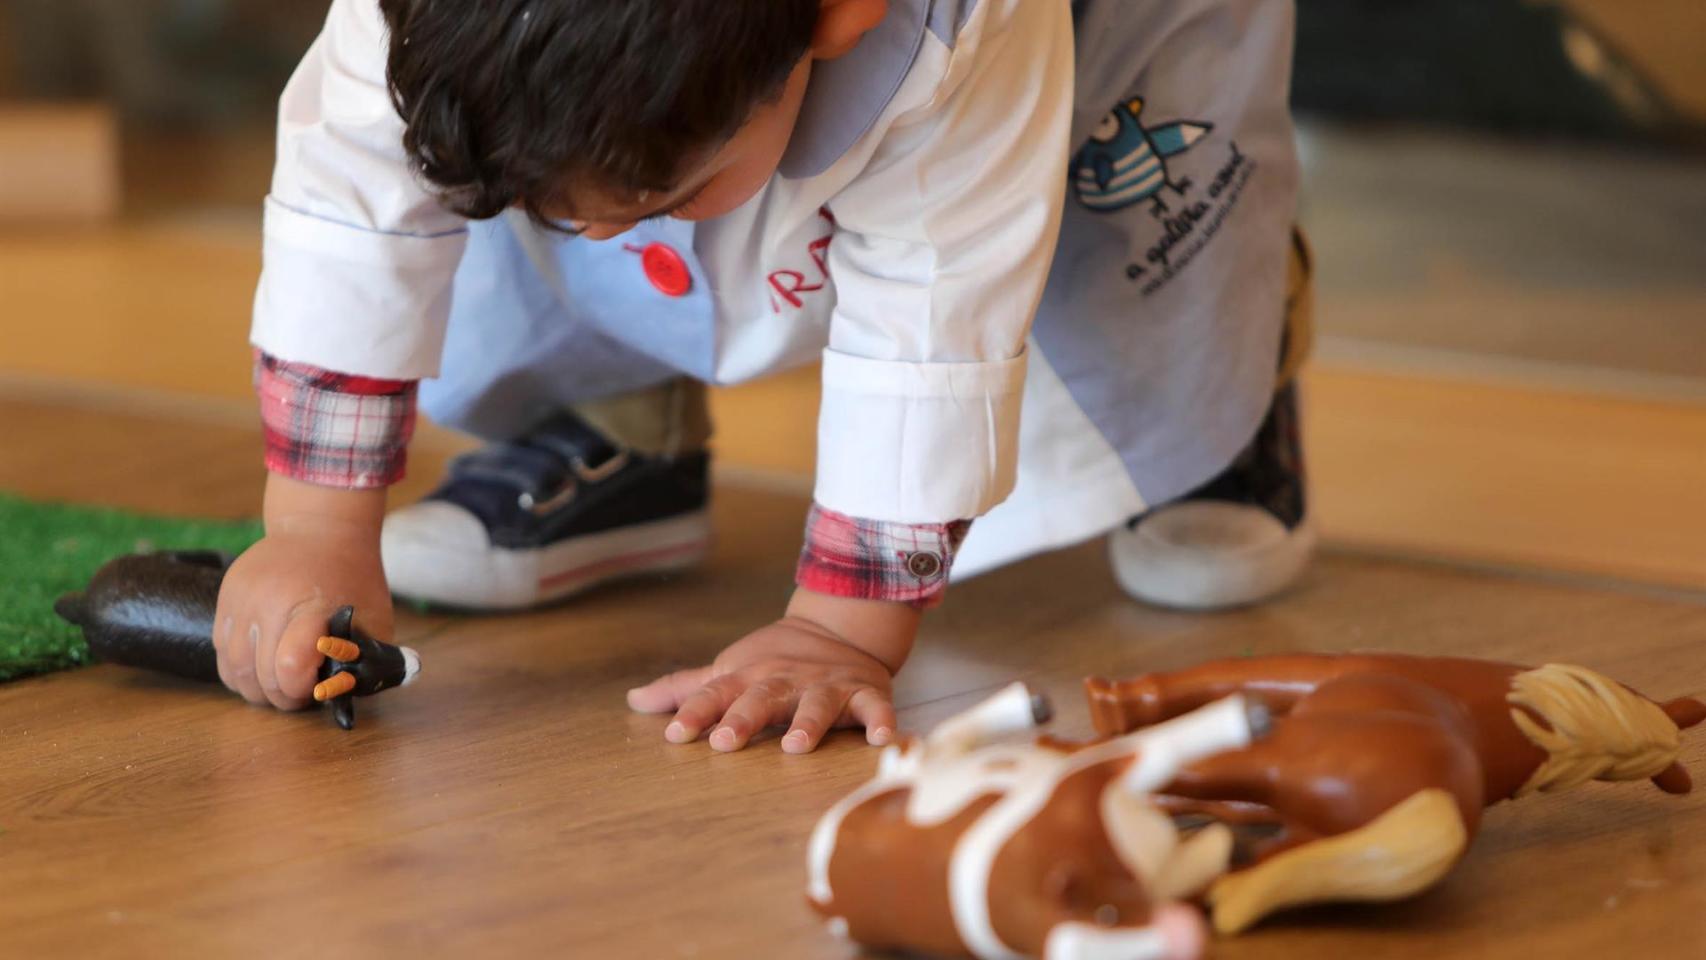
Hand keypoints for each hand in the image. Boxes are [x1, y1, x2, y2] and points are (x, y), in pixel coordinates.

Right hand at [212, 476, 391, 710]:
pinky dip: (239, 670)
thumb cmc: (354, 580)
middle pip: (261, 677)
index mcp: (311, 608)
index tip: (317, 684)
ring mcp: (241, 600)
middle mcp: (269, 603)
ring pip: (235, 671)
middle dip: (283, 696)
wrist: (320, 528)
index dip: (301, 688)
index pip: (289, 667)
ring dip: (258, 688)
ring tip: (281, 681)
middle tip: (302, 690)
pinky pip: (221, 652)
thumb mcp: (375, 619)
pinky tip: (261, 666)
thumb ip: (365, 660)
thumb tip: (345, 697)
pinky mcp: (224, 598)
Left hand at [628, 590, 920, 753]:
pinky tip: (884, 740)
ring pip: (816, 704)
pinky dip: (881, 721)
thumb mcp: (731, 669)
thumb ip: (687, 689)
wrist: (840, 625)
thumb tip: (633, 701)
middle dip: (744, 718)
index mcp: (749, 677)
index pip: (716, 692)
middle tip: (726, 742)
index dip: (696, 712)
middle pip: (762, 698)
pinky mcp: (864, 693)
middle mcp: (785, 681)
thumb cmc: (775, 660)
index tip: (675, 734)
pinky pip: (875, 707)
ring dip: (808, 723)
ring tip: (796, 747)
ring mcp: (826, 686)